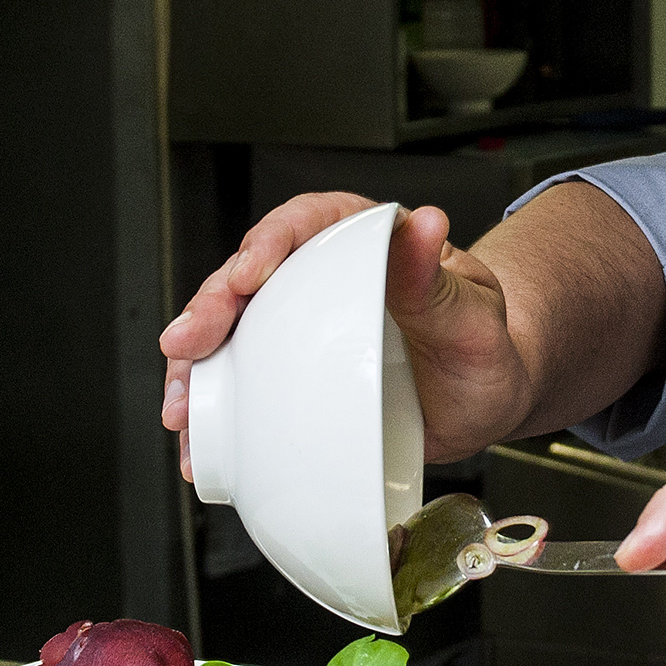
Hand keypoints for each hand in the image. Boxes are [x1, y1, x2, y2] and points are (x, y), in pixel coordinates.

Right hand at [159, 193, 541, 474]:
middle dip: (209, 310)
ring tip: (181, 405)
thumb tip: (426, 226)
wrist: (484, 398)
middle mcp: (319, 277)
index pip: (305, 223)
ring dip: (194, 369)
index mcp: (361, 239)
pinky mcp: (290, 378)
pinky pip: (241, 388)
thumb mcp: (470, 313)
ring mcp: (297, 329)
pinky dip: (214, 416)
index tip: (248, 274)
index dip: (267, 243)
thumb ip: (436, 277)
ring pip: (230, 335)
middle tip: (188, 342)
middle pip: (249, 279)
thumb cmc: (482, 345)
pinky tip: (197, 442)